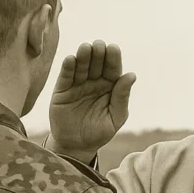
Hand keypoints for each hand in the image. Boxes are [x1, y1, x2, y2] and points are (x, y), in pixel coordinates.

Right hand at [48, 41, 135, 159]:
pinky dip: (68, 67)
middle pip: (96, 63)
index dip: (113, 58)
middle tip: (99, 46)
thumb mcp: (115, 117)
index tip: (113, 48)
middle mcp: (94, 81)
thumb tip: (131, 75)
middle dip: (98, 53)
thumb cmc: (99, 132)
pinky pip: (65, 76)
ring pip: (81, 66)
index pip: (113, 68)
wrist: (76, 146)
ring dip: (83, 56)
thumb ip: (121, 97)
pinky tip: (71, 60)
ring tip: (85, 48)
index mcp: (110, 86)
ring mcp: (77, 84)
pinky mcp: (62, 90)